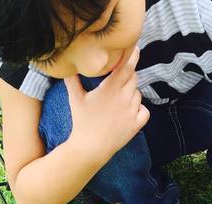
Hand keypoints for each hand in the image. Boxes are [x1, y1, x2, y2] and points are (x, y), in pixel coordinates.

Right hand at [65, 47, 149, 164]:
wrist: (91, 148)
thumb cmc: (82, 123)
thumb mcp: (76, 99)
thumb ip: (72, 80)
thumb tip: (66, 67)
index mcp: (110, 88)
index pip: (127, 66)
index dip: (132, 56)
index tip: (135, 49)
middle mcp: (124, 97)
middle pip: (133, 78)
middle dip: (127, 76)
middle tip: (117, 82)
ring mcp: (132, 111)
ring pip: (138, 93)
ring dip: (131, 93)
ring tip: (118, 101)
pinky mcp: (137, 124)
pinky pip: (145, 110)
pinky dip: (140, 109)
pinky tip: (129, 112)